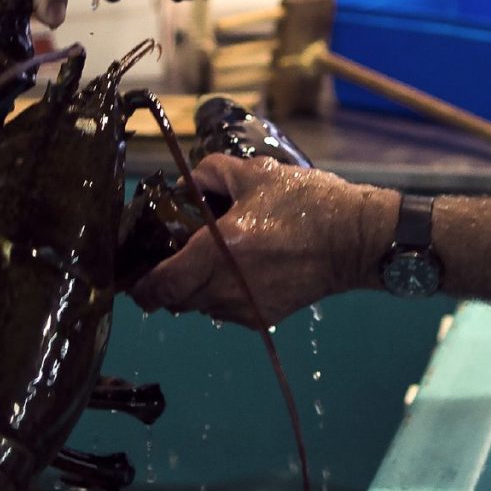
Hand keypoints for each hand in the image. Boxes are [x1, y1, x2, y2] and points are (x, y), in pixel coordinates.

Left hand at [130, 157, 393, 325]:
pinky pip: (226, 312)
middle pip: (175, 301)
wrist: (355, 239)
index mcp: (220, 249)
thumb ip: (212, 173)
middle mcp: (227, 286)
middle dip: (166, 285)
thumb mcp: (257, 174)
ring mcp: (246, 307)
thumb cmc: (308, 203)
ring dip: (195, 290)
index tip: (135, 277)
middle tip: (170, 260)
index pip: (161, 285)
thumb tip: (187, 184)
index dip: (141, 286)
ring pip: (200, 308)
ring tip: (210, 262)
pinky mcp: (264, 317)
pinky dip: (222, 296)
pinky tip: (239, 272)